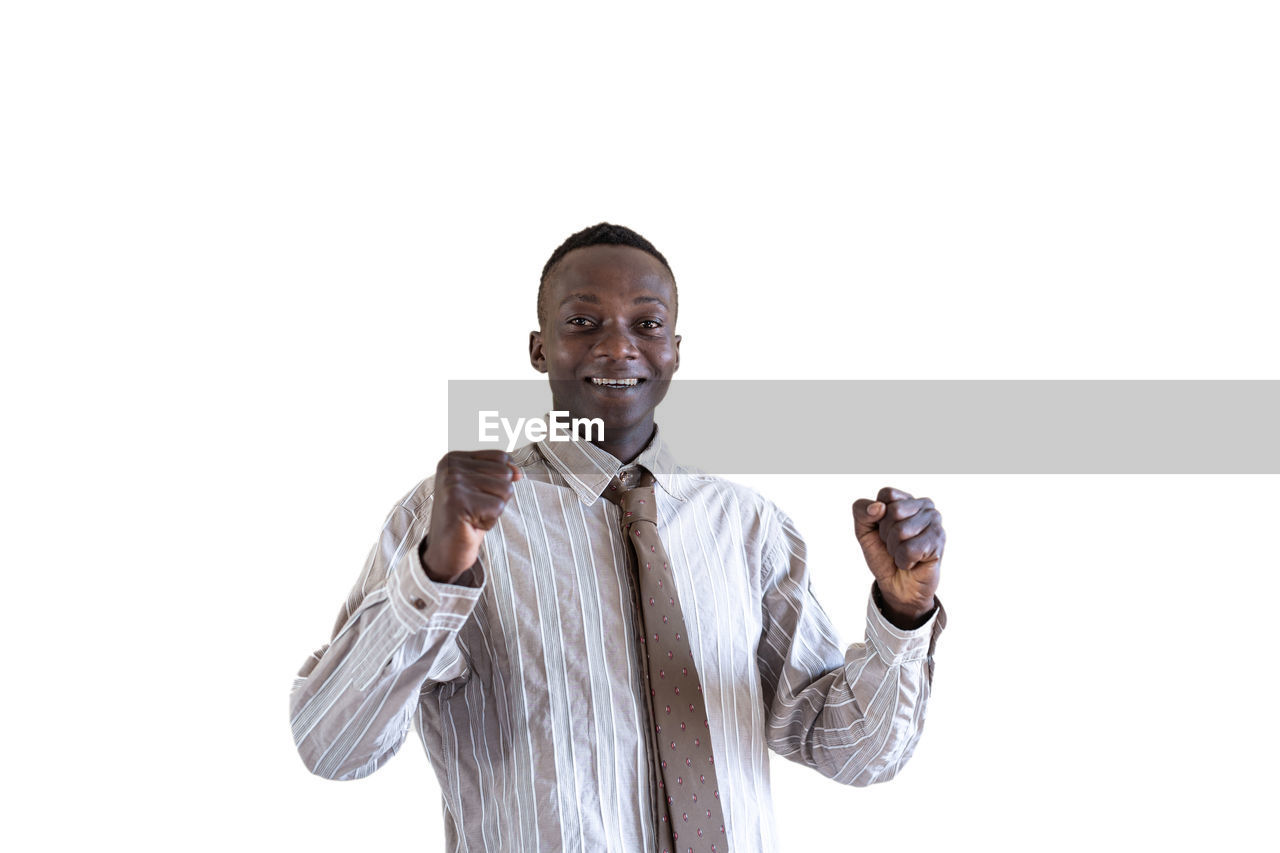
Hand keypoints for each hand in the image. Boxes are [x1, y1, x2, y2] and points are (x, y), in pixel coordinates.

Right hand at [422, 450, 521, 582]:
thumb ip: (499, 473)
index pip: (501, 458)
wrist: (445, 551)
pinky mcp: (458, 503)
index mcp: (454, 458)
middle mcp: (450, 467)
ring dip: (494, 510)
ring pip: (505, 490)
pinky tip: (470, 525)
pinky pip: (498, 508)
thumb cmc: (466, 519)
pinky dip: (489, 521)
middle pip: (505, 473)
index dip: (499, 480)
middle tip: (475, 509)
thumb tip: (518, 472)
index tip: (477, 495)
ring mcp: (452, 484)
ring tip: (473, 516)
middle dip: (497, 496)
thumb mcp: (482, 489)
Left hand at [852, 487, 943, 626]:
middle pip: (893, 511)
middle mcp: (924, 506)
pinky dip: (904, 560)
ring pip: (901, 531)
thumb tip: (878, 507)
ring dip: (895, 549)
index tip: (882, 530)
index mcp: (906, 499)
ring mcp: (935, 522)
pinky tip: (912, 562)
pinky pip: (910, 549)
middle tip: (894, 545)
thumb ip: (861, 512)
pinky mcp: (939, 541)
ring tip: (903, 553)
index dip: (877, 516)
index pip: (886, 494)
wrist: (896, 586)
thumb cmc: (883, 555)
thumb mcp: (863, 531)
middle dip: (886, 534)